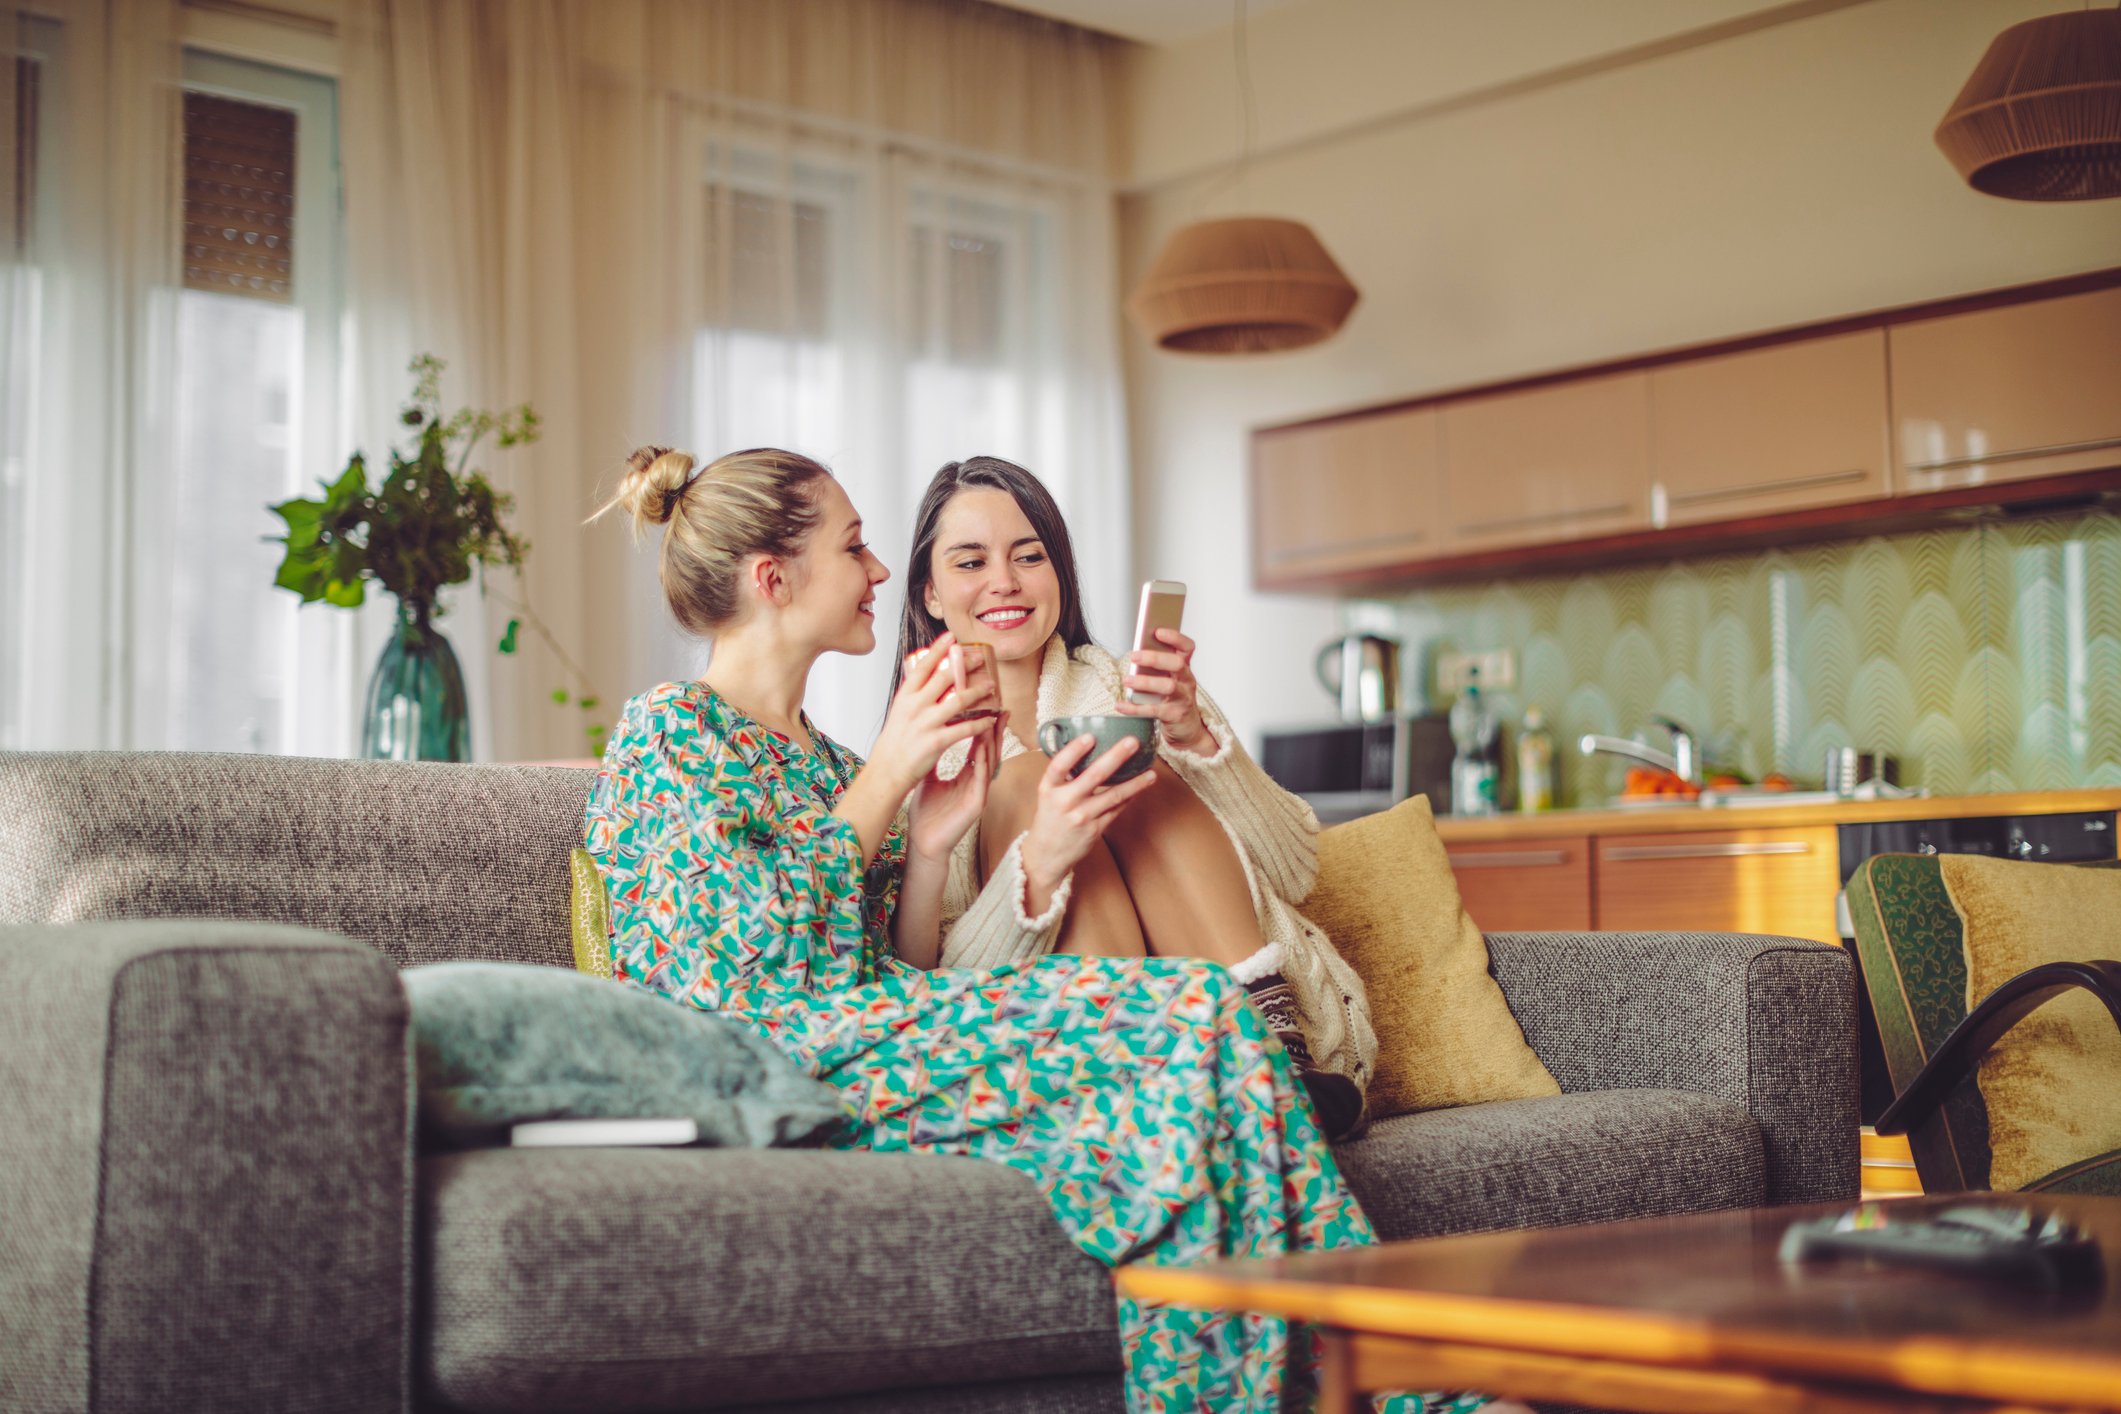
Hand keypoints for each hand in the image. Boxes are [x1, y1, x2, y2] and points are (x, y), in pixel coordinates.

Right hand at [870, 632, 992, 797]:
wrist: (887, 771)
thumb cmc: (895, 742)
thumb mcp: (900, 712)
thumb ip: (915, 696)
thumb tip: (931, 679)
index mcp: (905, 697)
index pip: (923, 667)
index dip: (938, 649)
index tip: (951, 637)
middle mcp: (914, 707)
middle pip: (944, 678)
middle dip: (965, 664)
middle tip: (980, 657)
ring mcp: (925, 724)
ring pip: (958, 701)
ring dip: (978, 691)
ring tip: (991, 685)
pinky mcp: (935, 742)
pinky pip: (964, 729)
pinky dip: (980, 723)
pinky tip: (990, 719)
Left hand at [906, 711, 1002, 862]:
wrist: (923, 842)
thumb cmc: (926, 815)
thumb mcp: (928, 780)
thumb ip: (932, 761)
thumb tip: (927, 738)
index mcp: (966, 777)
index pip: (979, 748)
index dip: (983, 729)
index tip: (985, 709)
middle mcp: (976, 783)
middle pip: (990, 751)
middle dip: (995, 730)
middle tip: (1000, 709)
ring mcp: (978, 793)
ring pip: (990, 763)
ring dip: (992, 741)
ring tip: (993, 721)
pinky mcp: (976, 804)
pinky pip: (982, 779)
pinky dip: (983, 761)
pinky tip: (982, 746)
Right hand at [1019, 734, 1158, 896]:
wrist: (1047, 854)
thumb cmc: (1050, 818)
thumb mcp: (1048, 795)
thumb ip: (1064, 776)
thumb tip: (1090, 750)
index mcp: (1048, 789)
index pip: (1059, 765)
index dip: (1074, 750)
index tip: (1090, 736)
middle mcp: (1064, 802)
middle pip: (1093, 776)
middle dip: (1116, 757)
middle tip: (1132, 742)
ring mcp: (1081, 817)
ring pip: (1113, 796)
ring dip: (1135, 783)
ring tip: (1151, 773)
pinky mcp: (1095, 829)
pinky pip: (1116, 809)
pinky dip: (1129, 798)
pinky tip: (1140, 789)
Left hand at [1116, 628, 1212, 752]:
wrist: (1187, 729)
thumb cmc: (1172, 699)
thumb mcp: (1168, 679)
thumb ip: (1156, 666)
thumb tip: (1135, 653)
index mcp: (1184, 667)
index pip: (1186, 647)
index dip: (1175, 638)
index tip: (1158, 631)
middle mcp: (1186, 680)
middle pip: (1176, 664)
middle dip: (1155, 658)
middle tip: (1134, 656)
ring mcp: (1183, 698)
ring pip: (1168, 686)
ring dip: (1145, 682)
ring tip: (1127, 681)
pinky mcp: (1175, 715)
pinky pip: (1154, 710)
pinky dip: (1135, 708)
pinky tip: (1121, 705)